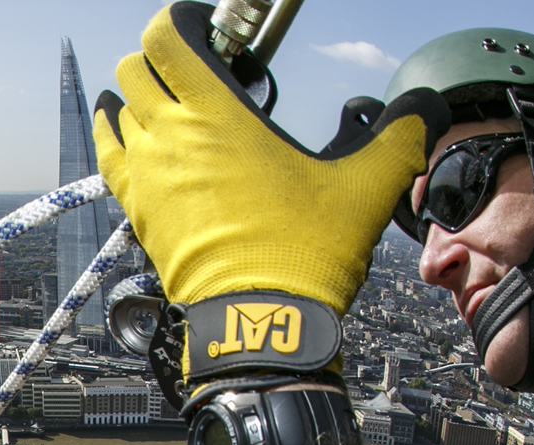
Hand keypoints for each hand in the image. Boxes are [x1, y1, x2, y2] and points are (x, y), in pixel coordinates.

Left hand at [93, 4, 447, 368]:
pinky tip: (128, 132)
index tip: (215, 30)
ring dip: (136, 95)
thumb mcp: (369, 183)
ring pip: (118, 110)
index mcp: (217, 112)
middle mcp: (171, 138)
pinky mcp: (138, 214)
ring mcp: (148, 178)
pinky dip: (114, 135)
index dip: (187, 20)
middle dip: (163, 57)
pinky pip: (108, 157)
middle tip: (197, 69)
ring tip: (164, 99)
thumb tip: (425, 106)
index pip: (170, 35)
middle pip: (138, 67)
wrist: (261, 324)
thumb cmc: (305, 254)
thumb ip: (401, 130)